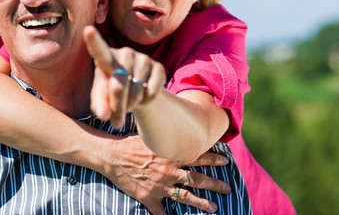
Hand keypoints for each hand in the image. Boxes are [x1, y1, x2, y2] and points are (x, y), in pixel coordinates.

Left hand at [83, 25, 165, 127]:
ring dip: (132, 105)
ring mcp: (143, 58)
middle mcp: (124, 53)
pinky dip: (146, 102)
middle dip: (117, 107)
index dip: (93, 41)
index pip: (99, 50)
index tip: (88, 30)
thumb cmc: (111, 92)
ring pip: (136, 90)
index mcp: (105, 59)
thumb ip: (99, 105)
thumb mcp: (101, 99)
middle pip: (119, 84)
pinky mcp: (158, 67)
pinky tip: (142, 98)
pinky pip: (151, 92)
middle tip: (115, 122)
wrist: (136, 90)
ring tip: (129, 104)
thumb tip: (103, 115)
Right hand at [104, 135, 230, 213]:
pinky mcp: (148, 197)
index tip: (226, 160)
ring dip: (201, 203)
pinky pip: (160, 211)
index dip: (213, 159)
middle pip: (197, 180)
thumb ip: (165, 138)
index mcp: (170, 156)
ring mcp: (159, 186)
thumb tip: (177, 132)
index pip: (197, 157)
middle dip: (214, 184)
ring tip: (214, 207)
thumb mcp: (150, 136)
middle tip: (227, 188)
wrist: (111, 155)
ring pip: (185, 197)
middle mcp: (168, 172)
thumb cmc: (129, 143)